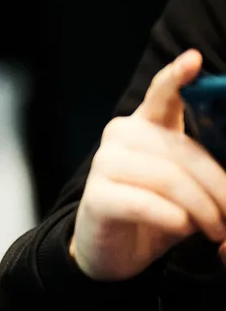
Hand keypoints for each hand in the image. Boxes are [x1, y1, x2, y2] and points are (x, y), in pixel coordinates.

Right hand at [71, 49, 225, 279]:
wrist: (113, 250)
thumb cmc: (158, 211)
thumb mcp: (187, 183)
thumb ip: (204, 164)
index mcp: (146, 125)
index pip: (162, 94)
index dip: (177, 77)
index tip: (194, 60)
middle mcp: (121, 135)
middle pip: (181, 151)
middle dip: (217, 187)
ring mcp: (104, 164)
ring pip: (167, 177)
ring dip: (200, 208)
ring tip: (213, 230)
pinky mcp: (96, 196)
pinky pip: (144, 203)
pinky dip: (172, 219)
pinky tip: (180, 227)